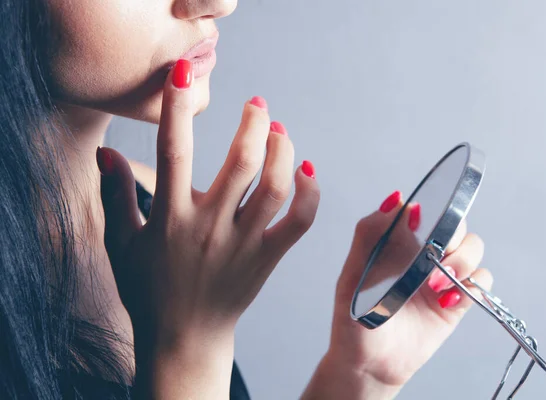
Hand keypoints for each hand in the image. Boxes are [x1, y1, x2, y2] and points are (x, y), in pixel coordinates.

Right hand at [97, 60, 319, 397]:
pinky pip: (298, 222)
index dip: (177, 108)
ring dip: (282, 151)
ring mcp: (242, 244)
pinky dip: (308, 194)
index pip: (173, 151)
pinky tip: (305, 170)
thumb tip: (104, 152)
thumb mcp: (121, 243)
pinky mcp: (266, 259)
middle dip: (252, 123)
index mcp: (170, 218)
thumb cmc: (148, 291)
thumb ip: (115, 195)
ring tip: (279, 130)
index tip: (184, 74)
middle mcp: (209, 227)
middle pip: (241, 162)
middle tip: (256, 103)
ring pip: (274, 188)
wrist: (183, 339)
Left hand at [307, 191, 491, 398]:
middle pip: (456, 223)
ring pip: (473, 248)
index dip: (432, 210)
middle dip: (452, 236)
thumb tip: (397, 200)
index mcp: (397, 241)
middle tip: (434, 259)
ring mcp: (441, 276)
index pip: (425, 208)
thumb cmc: (354, 319)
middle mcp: (422, 253)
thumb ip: (371, 235)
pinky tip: (446, 302)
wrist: (368, 365)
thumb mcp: (353, 274)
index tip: (423, 226)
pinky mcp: (456, 300)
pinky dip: (473, 286)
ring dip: (462, 260)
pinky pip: (481, 281)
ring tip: (436, 284)